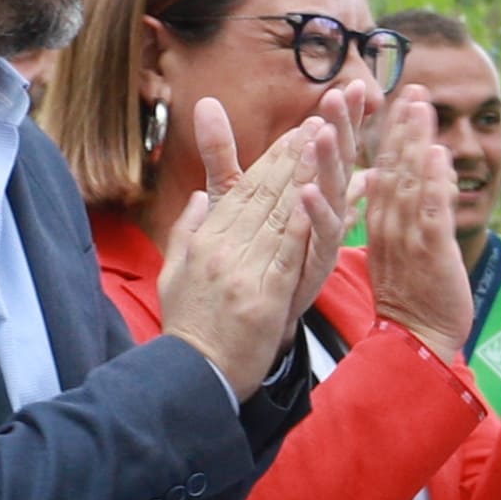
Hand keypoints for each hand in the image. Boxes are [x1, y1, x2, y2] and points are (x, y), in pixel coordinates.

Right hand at [159, 101, 343, 384]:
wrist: (191, 377)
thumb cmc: (188, 327)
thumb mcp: (175, 271)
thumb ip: (188, 230)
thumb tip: (199, 196)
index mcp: (205, 240)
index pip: (243, 190)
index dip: (272, 158)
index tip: (296, 131)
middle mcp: (221, 248)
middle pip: (262, 193)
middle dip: (293, 155)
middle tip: (320, 122)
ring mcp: (241, 272)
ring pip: (277, 215)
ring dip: (303, 177)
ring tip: (325, 145)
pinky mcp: (262, 298)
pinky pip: (285, 254)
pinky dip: (300, 224)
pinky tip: (316, 198)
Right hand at [362, 80, 473, 352]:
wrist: (416, 341)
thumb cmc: (412, 297)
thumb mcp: (401, 248)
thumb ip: (407, 211)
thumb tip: (422, 177)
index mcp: (378, 223)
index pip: (380, 169)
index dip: (386, 134)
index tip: (391, 99)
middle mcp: (388, 225)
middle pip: (389, 166)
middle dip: (397, 125)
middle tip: (407, 87)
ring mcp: (407, 237)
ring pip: (407, 180)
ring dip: (411, 141)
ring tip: (415, 105)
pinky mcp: (430, 252)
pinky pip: (429, 211)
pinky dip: (432, 181)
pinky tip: (434, 152)